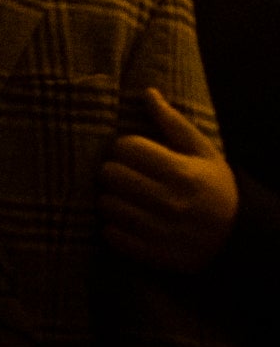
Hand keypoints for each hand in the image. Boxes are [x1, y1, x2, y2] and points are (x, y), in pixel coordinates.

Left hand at [102, 87, 239, 273]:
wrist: (241, 237)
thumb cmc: (216, 187)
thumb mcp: (203, 152)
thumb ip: (172, 122)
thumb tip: (147, 92)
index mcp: (181, 172)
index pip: (124, 148)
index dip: (125, 147)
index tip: (134, 154)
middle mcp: (170, 202)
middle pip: (109, 174)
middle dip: (114, 171)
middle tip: (126, 175)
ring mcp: (161, 231)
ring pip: (106, 204)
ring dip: (111, 199)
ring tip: (127, 198)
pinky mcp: (154, 254)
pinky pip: (111, 235)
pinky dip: (114, 227)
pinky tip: (129, 221)